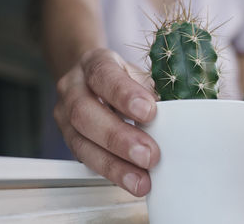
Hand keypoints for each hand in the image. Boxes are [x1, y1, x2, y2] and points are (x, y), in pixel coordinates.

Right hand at [54, 48, 159, 196]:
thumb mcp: (138, 75)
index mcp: (95, 63)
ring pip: (80, 143)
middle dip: (119, 138)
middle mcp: (73, 88)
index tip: (149, 112)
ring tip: (141, 180)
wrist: (92, 80)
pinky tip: (131, 181)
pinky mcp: (70, 140)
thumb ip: (152, 92)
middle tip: (149, 155)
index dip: (124, 95)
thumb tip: (178, 117)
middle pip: (85, 113)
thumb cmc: (122, 78)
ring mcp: (65, 116)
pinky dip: (111, 172)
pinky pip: (85, 160)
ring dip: (114, 165)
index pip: (104, 75)